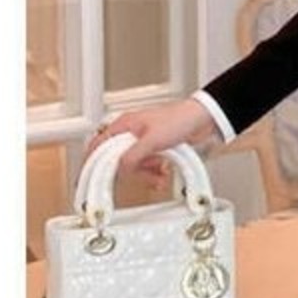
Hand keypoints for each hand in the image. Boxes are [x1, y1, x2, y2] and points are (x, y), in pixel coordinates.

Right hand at [81, 98, 219, 188]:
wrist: (204, 120)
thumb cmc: (180, 119)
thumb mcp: (152, 140)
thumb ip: (133, 156)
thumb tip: (120, 169)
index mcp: (124, 125)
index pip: (99, 145)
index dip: (94, 162)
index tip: (93, 178)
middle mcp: (131, 134)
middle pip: (119, 159)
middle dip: (132, 171)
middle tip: (142, 176)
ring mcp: (144, 142)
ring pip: (136, 165)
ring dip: (147, 173)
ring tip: (160, 175)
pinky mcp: (157, 150)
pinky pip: (149, 166)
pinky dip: (155, 172)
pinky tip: (163, 174)